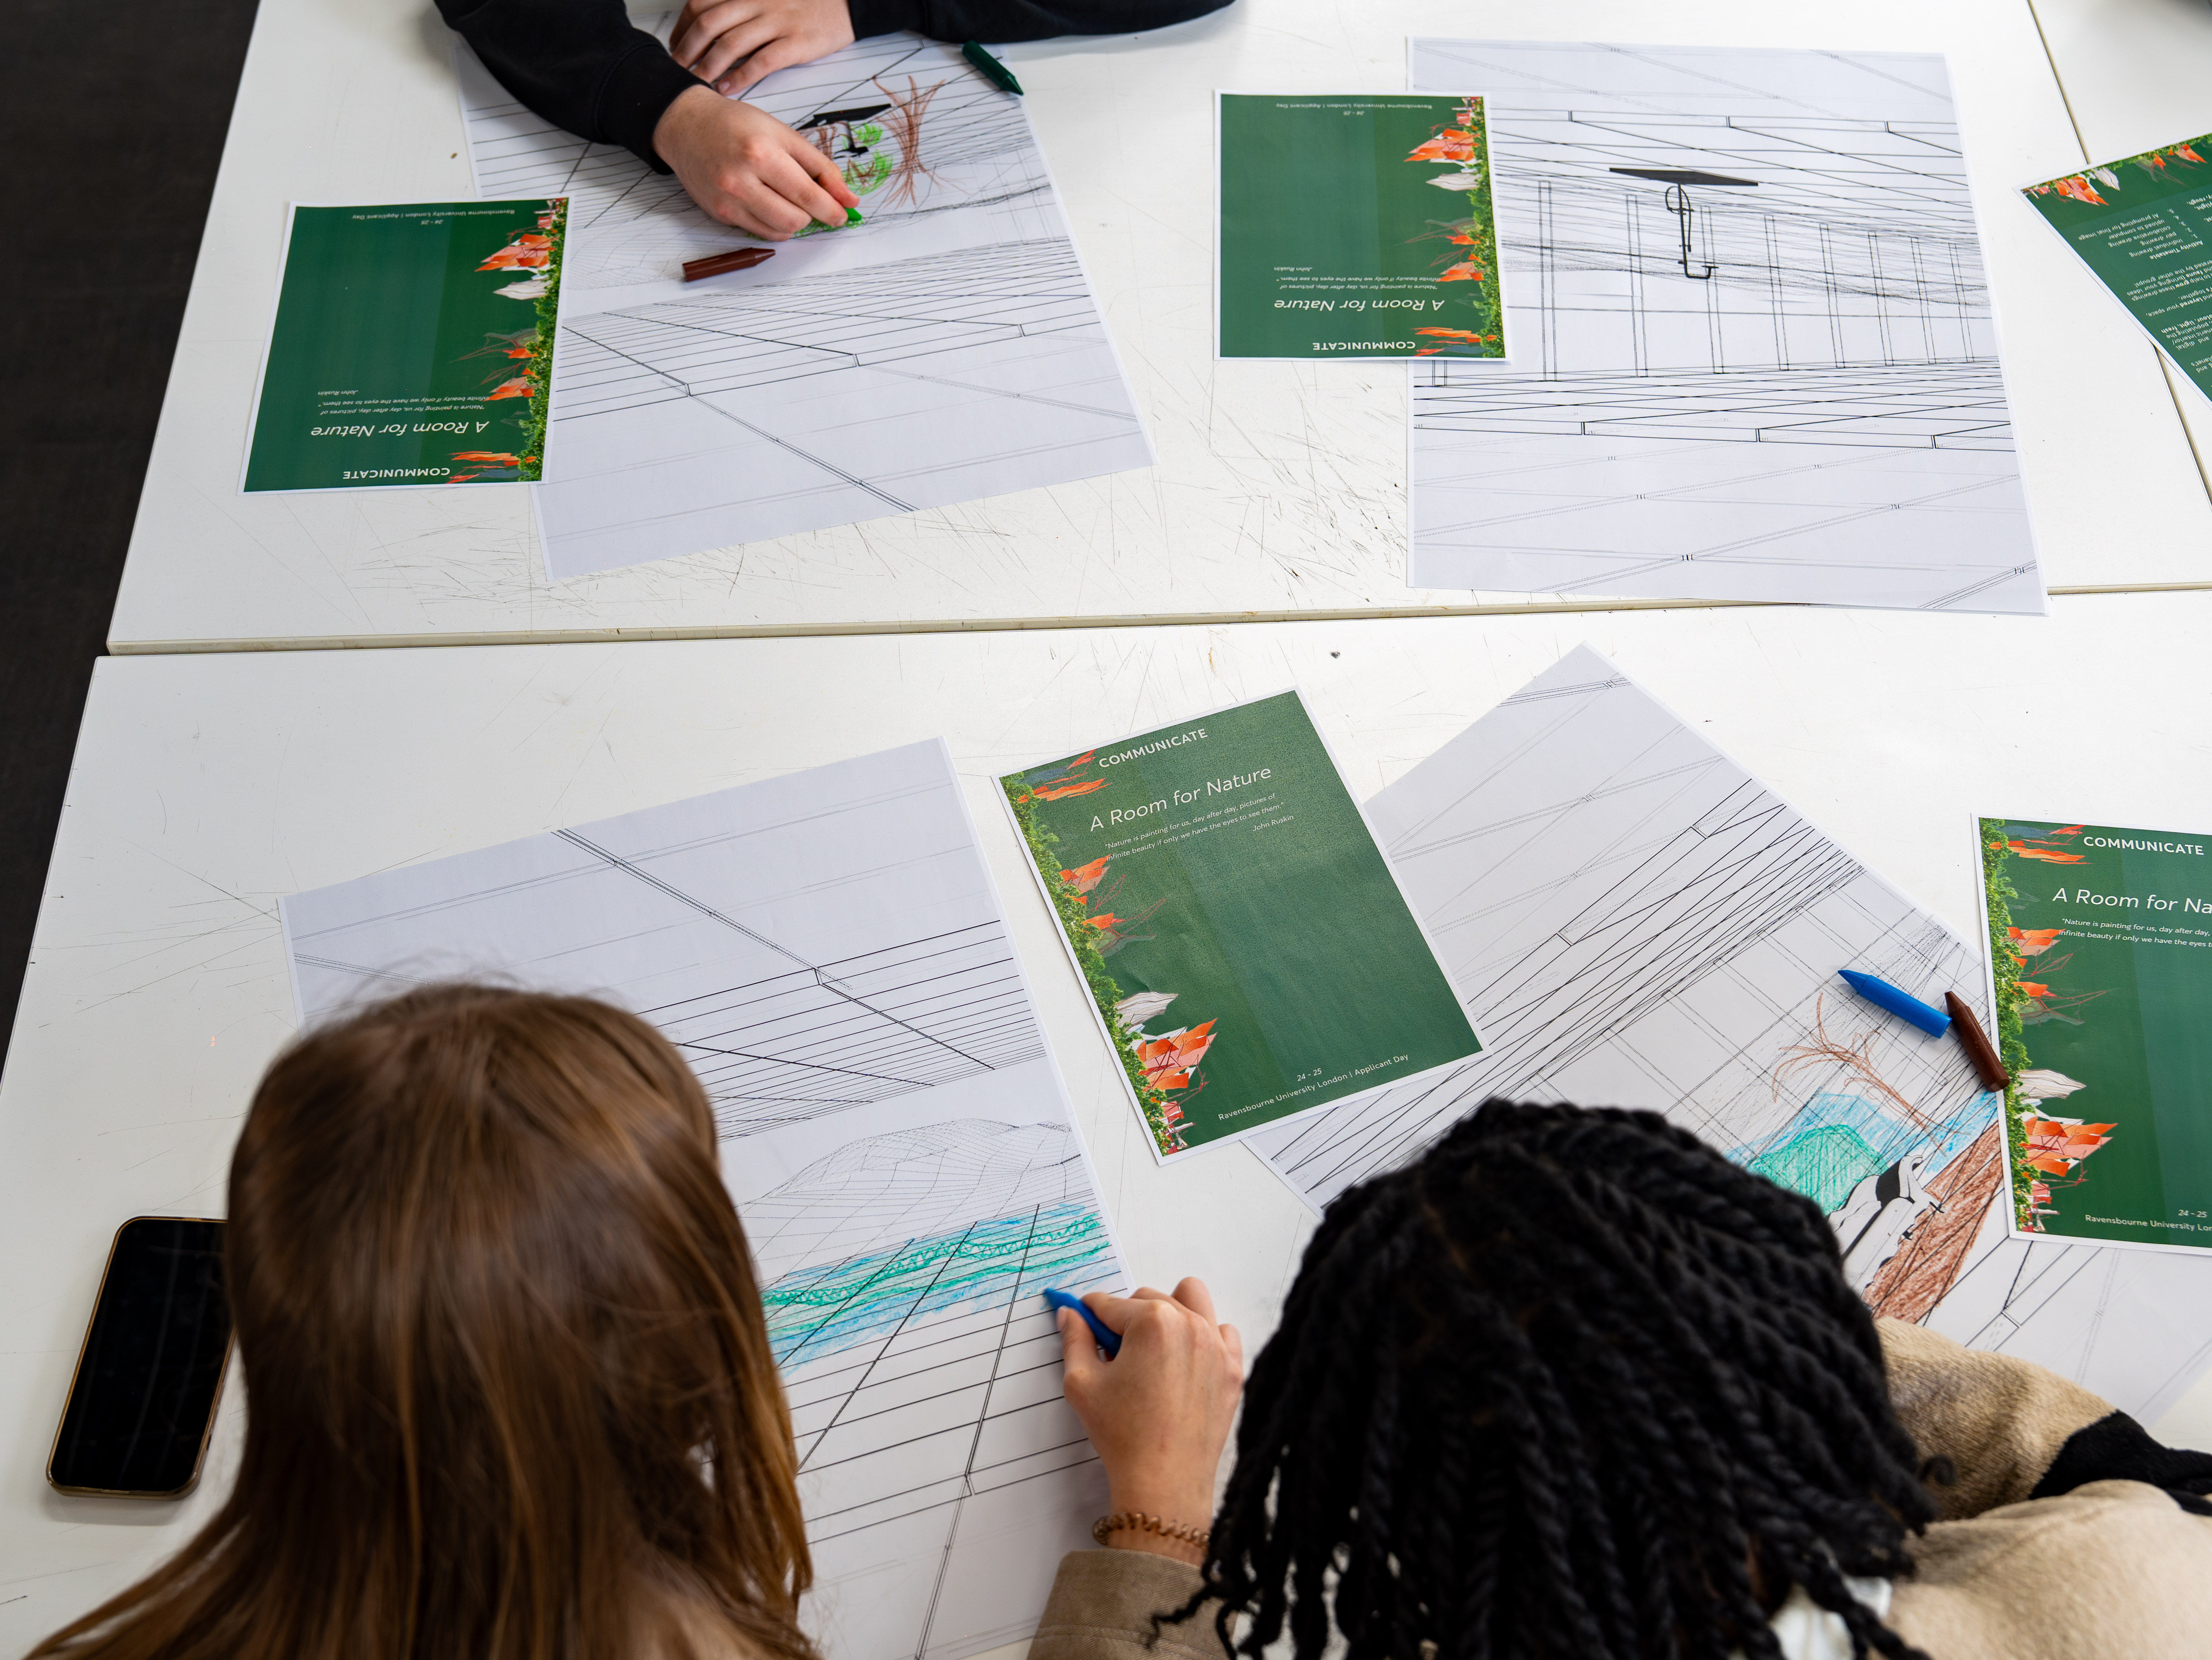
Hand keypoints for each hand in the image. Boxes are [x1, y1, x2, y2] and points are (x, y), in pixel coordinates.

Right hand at [653, 86, 859, 239]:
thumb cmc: (737, 125)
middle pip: (795, 219)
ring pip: (779, 231)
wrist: (687, 125)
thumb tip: (848, 199)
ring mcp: (727, 200)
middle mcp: (741, 180)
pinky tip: (769, 203)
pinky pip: (759, 232)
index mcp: (761, 153)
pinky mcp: (719, 213)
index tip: (843, 214)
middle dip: (811, 214)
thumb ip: (820, 166)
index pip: (807, 195)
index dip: (831, 209)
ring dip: (794, 221)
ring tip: (788, 199)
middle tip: (811, 201)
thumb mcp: (782, 134)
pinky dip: (773, 224)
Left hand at [671, 0, 854, 92]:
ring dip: (708, 67)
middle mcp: (756, 2)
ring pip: (730, 44)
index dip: (682, 28)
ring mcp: (776, 22)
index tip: (675, 48)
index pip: (700, 5)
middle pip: (708, 25)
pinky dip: (740, 77)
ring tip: (697, 84)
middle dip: (687, 51)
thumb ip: (737, 9)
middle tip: (678, 71)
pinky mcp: (795, 42)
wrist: (845, 3)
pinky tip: (728, 89)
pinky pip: (761, 61)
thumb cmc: (802, 4)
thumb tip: (708, 31)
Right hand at [1057, 1279, 1243, 1561]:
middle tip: (1115, 1354)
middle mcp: (1190, 1324)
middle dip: (1126, 1319)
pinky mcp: (1233, 1369)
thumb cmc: (1123, 1435)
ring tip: (1153, 1347)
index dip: (1090, 1316)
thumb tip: (1071, 1315)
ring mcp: (1216, 1346)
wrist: (1164, 1481)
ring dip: (1168, 1312)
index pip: (1109, 1303)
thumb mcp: (1081, 1384)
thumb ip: (1074, 1340)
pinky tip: (1184, 1362)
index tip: (1085, 1325)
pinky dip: (1204, 1336)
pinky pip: (1223, 1331)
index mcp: (1152, 1322)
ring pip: (1190, 1299)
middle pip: (1147, 1298)